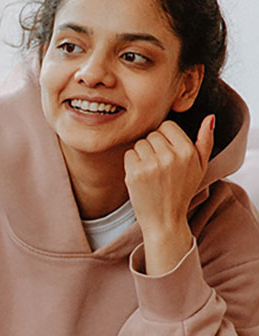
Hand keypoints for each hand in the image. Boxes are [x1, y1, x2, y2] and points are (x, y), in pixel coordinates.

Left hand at [124, 114, 214, 274]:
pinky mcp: (134, 173)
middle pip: (151, 134)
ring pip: (139, 143)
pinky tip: (141, 177)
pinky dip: (132, 164)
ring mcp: (151, 164)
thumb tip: (210, 118)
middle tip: (160, 168)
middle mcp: (170, 156)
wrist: (165, 221)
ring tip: (152, 173)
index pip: (167, 125)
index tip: (168, 154)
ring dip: (142, 156)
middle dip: (153, 147)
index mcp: (188, 151)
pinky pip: (129, 154)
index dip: (165, 139)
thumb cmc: (182, 191)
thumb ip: (205, 141)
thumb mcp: (200, 167)